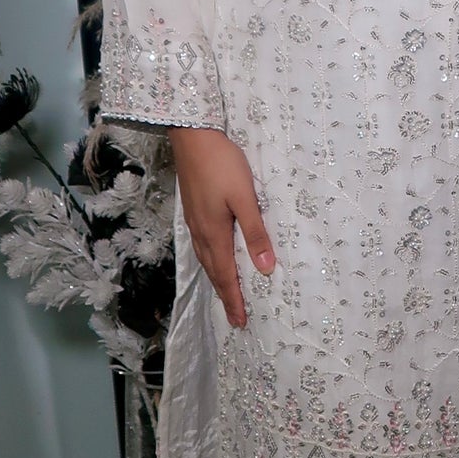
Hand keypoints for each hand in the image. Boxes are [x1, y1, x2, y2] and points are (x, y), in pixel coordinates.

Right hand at [170, 125, 275, 327]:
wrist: (193, 136)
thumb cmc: (222, 164)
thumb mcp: (245, 198)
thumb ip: (255, 232)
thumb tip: (266, 267)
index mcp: (214, 233)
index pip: (226, 275)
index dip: (234, 299)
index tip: (240, 321)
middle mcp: (201, 232)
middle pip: (213, 272)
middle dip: (225, 295)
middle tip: (235, 317)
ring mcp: (194, 220)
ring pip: (206, 259)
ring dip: (217, 279)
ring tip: (225, 293)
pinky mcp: (193, 209)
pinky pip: (202, 246)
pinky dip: (210, 262)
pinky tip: (213, 258)